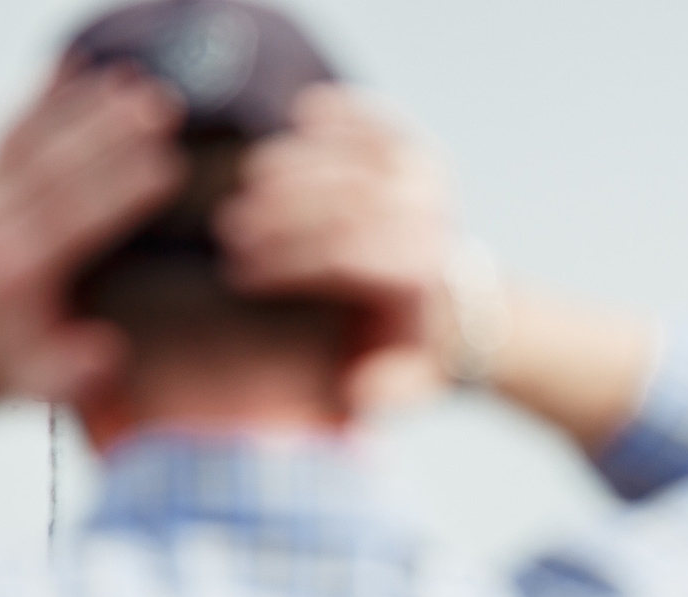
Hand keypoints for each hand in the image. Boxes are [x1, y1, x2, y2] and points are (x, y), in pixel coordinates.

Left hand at [0, 65, 186, 402]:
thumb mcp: (56, 388)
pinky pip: (15, 123)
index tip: (168, 167)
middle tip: (164, 108)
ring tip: (139, 81)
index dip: (118, 192)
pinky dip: (48, 93)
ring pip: (33, 138)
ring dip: (85, 105)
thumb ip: (78, 375)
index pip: (70, 224)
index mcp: (18, 278)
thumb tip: (105, 351)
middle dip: (110, 136)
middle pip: (54, 170)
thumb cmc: (36, 363)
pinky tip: (83, 64)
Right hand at [217, 85, 461, 411]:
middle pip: (346, 200)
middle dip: (279, 213)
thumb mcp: (404, 384)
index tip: (239, 272)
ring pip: (352, 155)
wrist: (460, 310)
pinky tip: (294, 119)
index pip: (348, 254)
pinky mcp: (413, 149)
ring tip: (243, 183)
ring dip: (292, 164)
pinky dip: (332, 114)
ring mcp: (425, 177)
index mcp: (423, 273)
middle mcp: (431, 217)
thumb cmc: (411, 351)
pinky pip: (370, 121)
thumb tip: (357, 389)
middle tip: (227, 229)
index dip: (288, 260)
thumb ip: (383, 389)